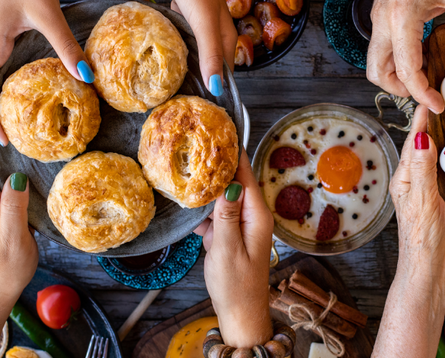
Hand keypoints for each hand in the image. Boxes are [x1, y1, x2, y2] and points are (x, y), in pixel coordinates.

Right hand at [0, 0, 90, 146]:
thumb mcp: (50, 15)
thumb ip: (67, 47)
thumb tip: (87, 78)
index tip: (4, 141)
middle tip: (17, 138)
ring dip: (5, 97)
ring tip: (23, 120)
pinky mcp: (0, 28)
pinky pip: (2, 62)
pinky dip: (12, 79)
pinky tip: (30, 88)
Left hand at [0, 122, 37, 357]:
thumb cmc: (3, 270)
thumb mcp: (12, 240)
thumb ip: (13, 209)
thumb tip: (16, 176)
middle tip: (15, 104)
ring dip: (8, 143)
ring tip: (26, 122)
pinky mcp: (7, 209)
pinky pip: (10, 177)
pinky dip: (18, 161)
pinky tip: (34, 157)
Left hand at [158, 0, 236, 97]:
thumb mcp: (203, 24)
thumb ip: (210, 56)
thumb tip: (218, 89)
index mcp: (224, 37)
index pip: (225, 74)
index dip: (218, 93)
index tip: (205, 112)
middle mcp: (215, 31)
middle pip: (211, 64)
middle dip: (201, 83)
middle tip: (183, 103)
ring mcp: (199, 20)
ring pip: (196, 50)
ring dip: (187, 65)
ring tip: (170, 85)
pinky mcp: (184, 9)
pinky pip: (182, 36)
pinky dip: (175, 46)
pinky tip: (162, 53)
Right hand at [194, 152, 273, 347]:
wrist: (240, 314)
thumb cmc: (236, 285)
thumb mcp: (227, 248)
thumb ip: (227, 214)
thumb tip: (231, 182)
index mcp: (258, 216)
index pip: (246, 176)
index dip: (234, 154)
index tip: (221, 132)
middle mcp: (253, 216)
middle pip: (236, 183)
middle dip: (217, 168)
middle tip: (195, 148)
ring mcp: (243, 225)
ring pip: (224, 198)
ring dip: (208, 190)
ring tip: (187, 173)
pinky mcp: (232, 235)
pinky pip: (218, 215)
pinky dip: (205, 211)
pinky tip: (189, 209)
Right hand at [368, 0, 444, 113]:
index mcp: (401, 16)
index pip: (405, 69)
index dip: (422, 93)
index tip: (437, 103)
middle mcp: (382, 21)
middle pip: (377, 73)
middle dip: (400, 90)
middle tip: (425, 93)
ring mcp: (377, 19)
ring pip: (375, 63)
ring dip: (395, 77)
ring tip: (423, 78)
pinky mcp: (379, 17)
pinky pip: (381, 49)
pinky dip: (396, 61)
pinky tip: (420, 56)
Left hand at [390, 105, 444, 276]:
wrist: (433, 267)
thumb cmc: (420, 237)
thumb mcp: (421, 198)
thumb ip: (422, 168)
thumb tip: (420, 138)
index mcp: (406, 177)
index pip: (414, 142)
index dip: (422, 121)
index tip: (429, 99)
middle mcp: (420, 179)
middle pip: (432, 147)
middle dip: (442, 126)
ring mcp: (438, 188)